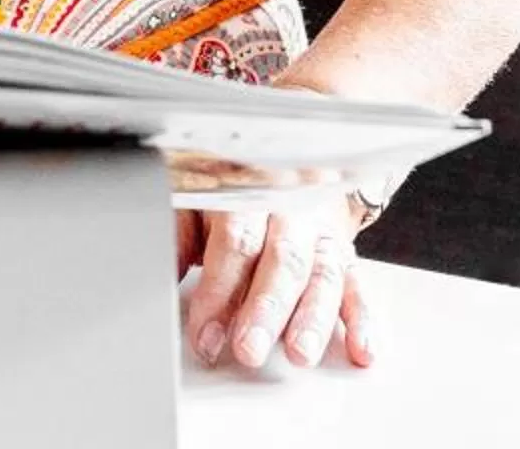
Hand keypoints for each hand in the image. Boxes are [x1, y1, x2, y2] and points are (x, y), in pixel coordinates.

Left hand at [175, 203, 374, 371]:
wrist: (284, 165)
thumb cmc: (230, 190)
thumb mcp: (195, 199)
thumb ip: (177, 235)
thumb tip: (156, 273)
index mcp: (247, 192)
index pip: (235, 243)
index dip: (219, 292)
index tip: (206, 334)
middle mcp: (289, 211)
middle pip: (281, 263)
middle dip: (266, 311)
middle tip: (250, 349)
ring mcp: (320, 234)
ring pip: (322, 277)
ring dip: (312, 320)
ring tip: (300, 353)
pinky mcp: (345, 256)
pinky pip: (358, 287)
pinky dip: (363, 320)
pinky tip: (361, 349)